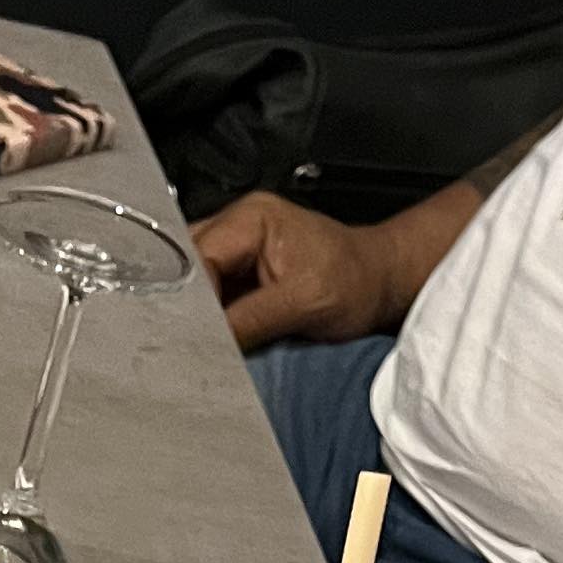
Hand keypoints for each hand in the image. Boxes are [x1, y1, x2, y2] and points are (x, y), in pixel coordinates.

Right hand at [191, 193, 394, 352]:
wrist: (378, 283)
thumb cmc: (355, 279)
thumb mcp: (303, 303)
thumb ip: (249, 320)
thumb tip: (206, 344)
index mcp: (250, 218)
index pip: (198, 258)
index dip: (191, 299)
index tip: (193, 336)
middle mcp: (237, 228)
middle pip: (185, 266)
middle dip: (185, 305)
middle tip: (191, 342)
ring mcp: (237, 252)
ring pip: (192, 284)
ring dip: (195, 315)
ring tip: (202, 342)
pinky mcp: (240, 277)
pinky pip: (210, 299)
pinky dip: (208, 322)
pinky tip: (212, 340)